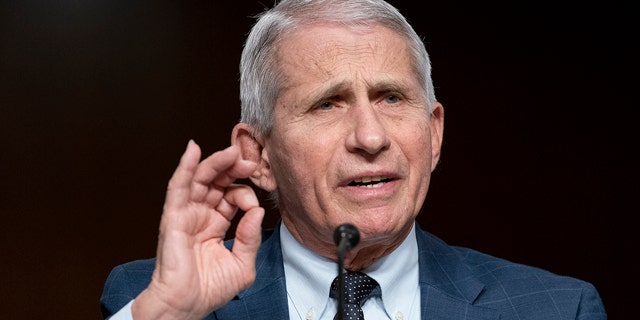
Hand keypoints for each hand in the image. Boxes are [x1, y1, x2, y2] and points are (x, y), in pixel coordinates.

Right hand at [132, 140, 264, 319]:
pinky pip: (178, 187)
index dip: (246, 195)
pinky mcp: (174, 217)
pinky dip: (185, 167)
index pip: (232, 198)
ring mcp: (187, 214)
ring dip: (215, 162)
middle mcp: (201, 216)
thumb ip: (251, 237)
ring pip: (200, 179)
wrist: (185, 307)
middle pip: (217, 182)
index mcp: (216, 225)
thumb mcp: (242, 264)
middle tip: (248, 161)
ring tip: (232, 151)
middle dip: (233, 168)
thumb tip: (257, 211)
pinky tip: (193, 150)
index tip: (254, 206)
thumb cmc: (209, 290)